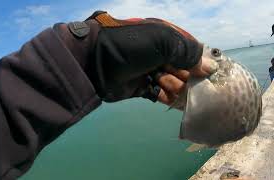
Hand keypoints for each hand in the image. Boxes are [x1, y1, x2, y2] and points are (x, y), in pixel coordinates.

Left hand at [83, 11, 215, 101]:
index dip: (198, 64)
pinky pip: (161, 96)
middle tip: (176, 77)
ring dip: (174, 86)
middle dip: (184, 76)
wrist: (97, 62)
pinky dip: (165, 97)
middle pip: (184, 71)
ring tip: (161, 82)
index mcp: (166, 39)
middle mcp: (160, 56)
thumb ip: (189, 52)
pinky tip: (165, 97)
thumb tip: (209, 67)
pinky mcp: (142, 89)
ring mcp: (151, 73)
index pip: (190, 53)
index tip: (205, 74)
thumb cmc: (132, 46)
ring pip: (174, 85)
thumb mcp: (163, 40)